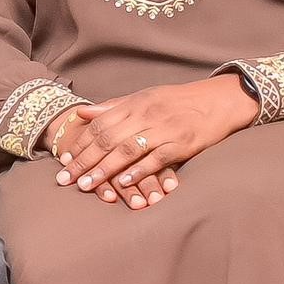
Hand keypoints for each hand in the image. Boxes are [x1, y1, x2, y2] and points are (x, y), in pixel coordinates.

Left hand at [47, 77, 256, 209]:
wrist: (219, 100)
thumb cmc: (178, 101)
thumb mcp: (144, 97)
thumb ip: (113, 107)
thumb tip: (81, 114)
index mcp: (134, 104)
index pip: (99, 125)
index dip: (80, 144)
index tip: (64, 162)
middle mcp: (146, 115)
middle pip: (108, 140)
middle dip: (84, 161)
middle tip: (66, 180)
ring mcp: (164, 129)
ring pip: (128, 150)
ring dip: (105, 169)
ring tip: (87, 185)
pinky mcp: (182, 143)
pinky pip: (156, 158)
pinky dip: (138, 171)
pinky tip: (123, 183)